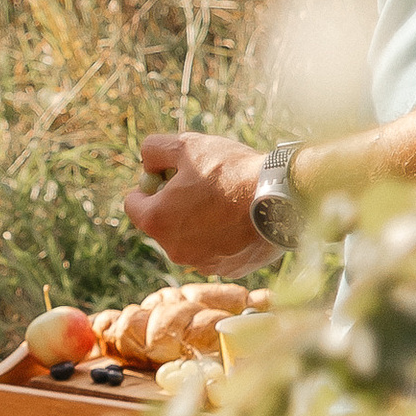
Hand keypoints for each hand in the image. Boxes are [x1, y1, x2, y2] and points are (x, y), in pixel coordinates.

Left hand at [125, 132, 276, 276]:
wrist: (281, 196)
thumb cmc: (232, 170)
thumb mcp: (186, 145)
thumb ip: (154, 150)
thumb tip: (147, 163)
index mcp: (157, 221)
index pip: (133, 204)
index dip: (149, 185)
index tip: (171, 175)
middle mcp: (174, 250)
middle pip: (162, 223)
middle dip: (175, 205)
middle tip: (203, 185)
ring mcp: (202, 263)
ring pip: (190, 238)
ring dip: (200, 222)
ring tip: (227, 201)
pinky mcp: (228, 270)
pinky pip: (216, 250)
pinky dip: (223, 236)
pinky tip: (242, 218)